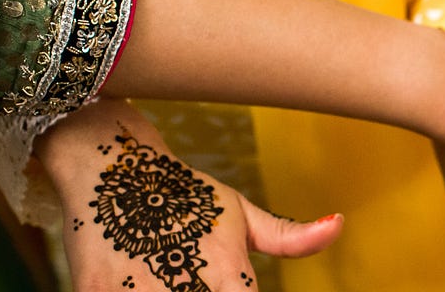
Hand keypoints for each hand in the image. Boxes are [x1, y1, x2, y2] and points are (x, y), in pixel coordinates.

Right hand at [40, 99, 342, 290]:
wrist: (105, 166)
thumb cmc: (181, 191)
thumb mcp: (238, 210)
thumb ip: (289, 236)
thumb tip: (338, 225)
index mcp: (224, 268)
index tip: (237, 289)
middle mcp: (181, 282)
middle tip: (203, 278)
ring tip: (174, 278)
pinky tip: (146, 282)